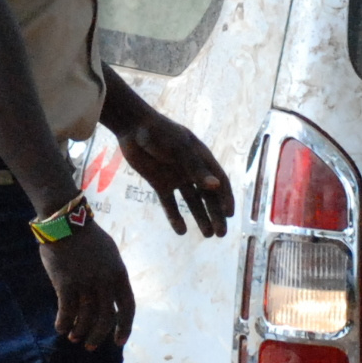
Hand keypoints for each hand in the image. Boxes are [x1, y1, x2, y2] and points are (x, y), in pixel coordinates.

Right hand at [40, 221, 134, 348]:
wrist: (66, 222)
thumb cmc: (88, 238)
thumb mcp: (110, 254)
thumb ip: (112, 275)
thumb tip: (111, 296)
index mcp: (119, 274)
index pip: (128, 307)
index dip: (125, 327)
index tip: (119, 341)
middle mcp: (105, 282)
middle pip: (105, 319)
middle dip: (98, 336)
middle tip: (91, 346)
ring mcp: (85, 283)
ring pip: (85, 318)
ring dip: (80, 331)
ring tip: (74, 338)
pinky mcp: (65, 284)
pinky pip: (66, 311)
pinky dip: (63, 323)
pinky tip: (60, 328)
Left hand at [118, 115, 233, 237]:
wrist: (132, 128)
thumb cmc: (160, 134)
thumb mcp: (180, 150)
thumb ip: (197, 169)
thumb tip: (216, 186)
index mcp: (202, 158)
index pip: (220, 181)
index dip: (226, 198)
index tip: (229, 215)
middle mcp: (192, 169)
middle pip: (208, 195)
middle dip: (215, 214)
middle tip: (220, 234)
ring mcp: (176, 177)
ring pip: (192, 201)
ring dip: (200, 217)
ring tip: (207, 235)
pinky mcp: (159, 183)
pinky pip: (170, 203)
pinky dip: (175, 216)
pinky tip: (181, 232)